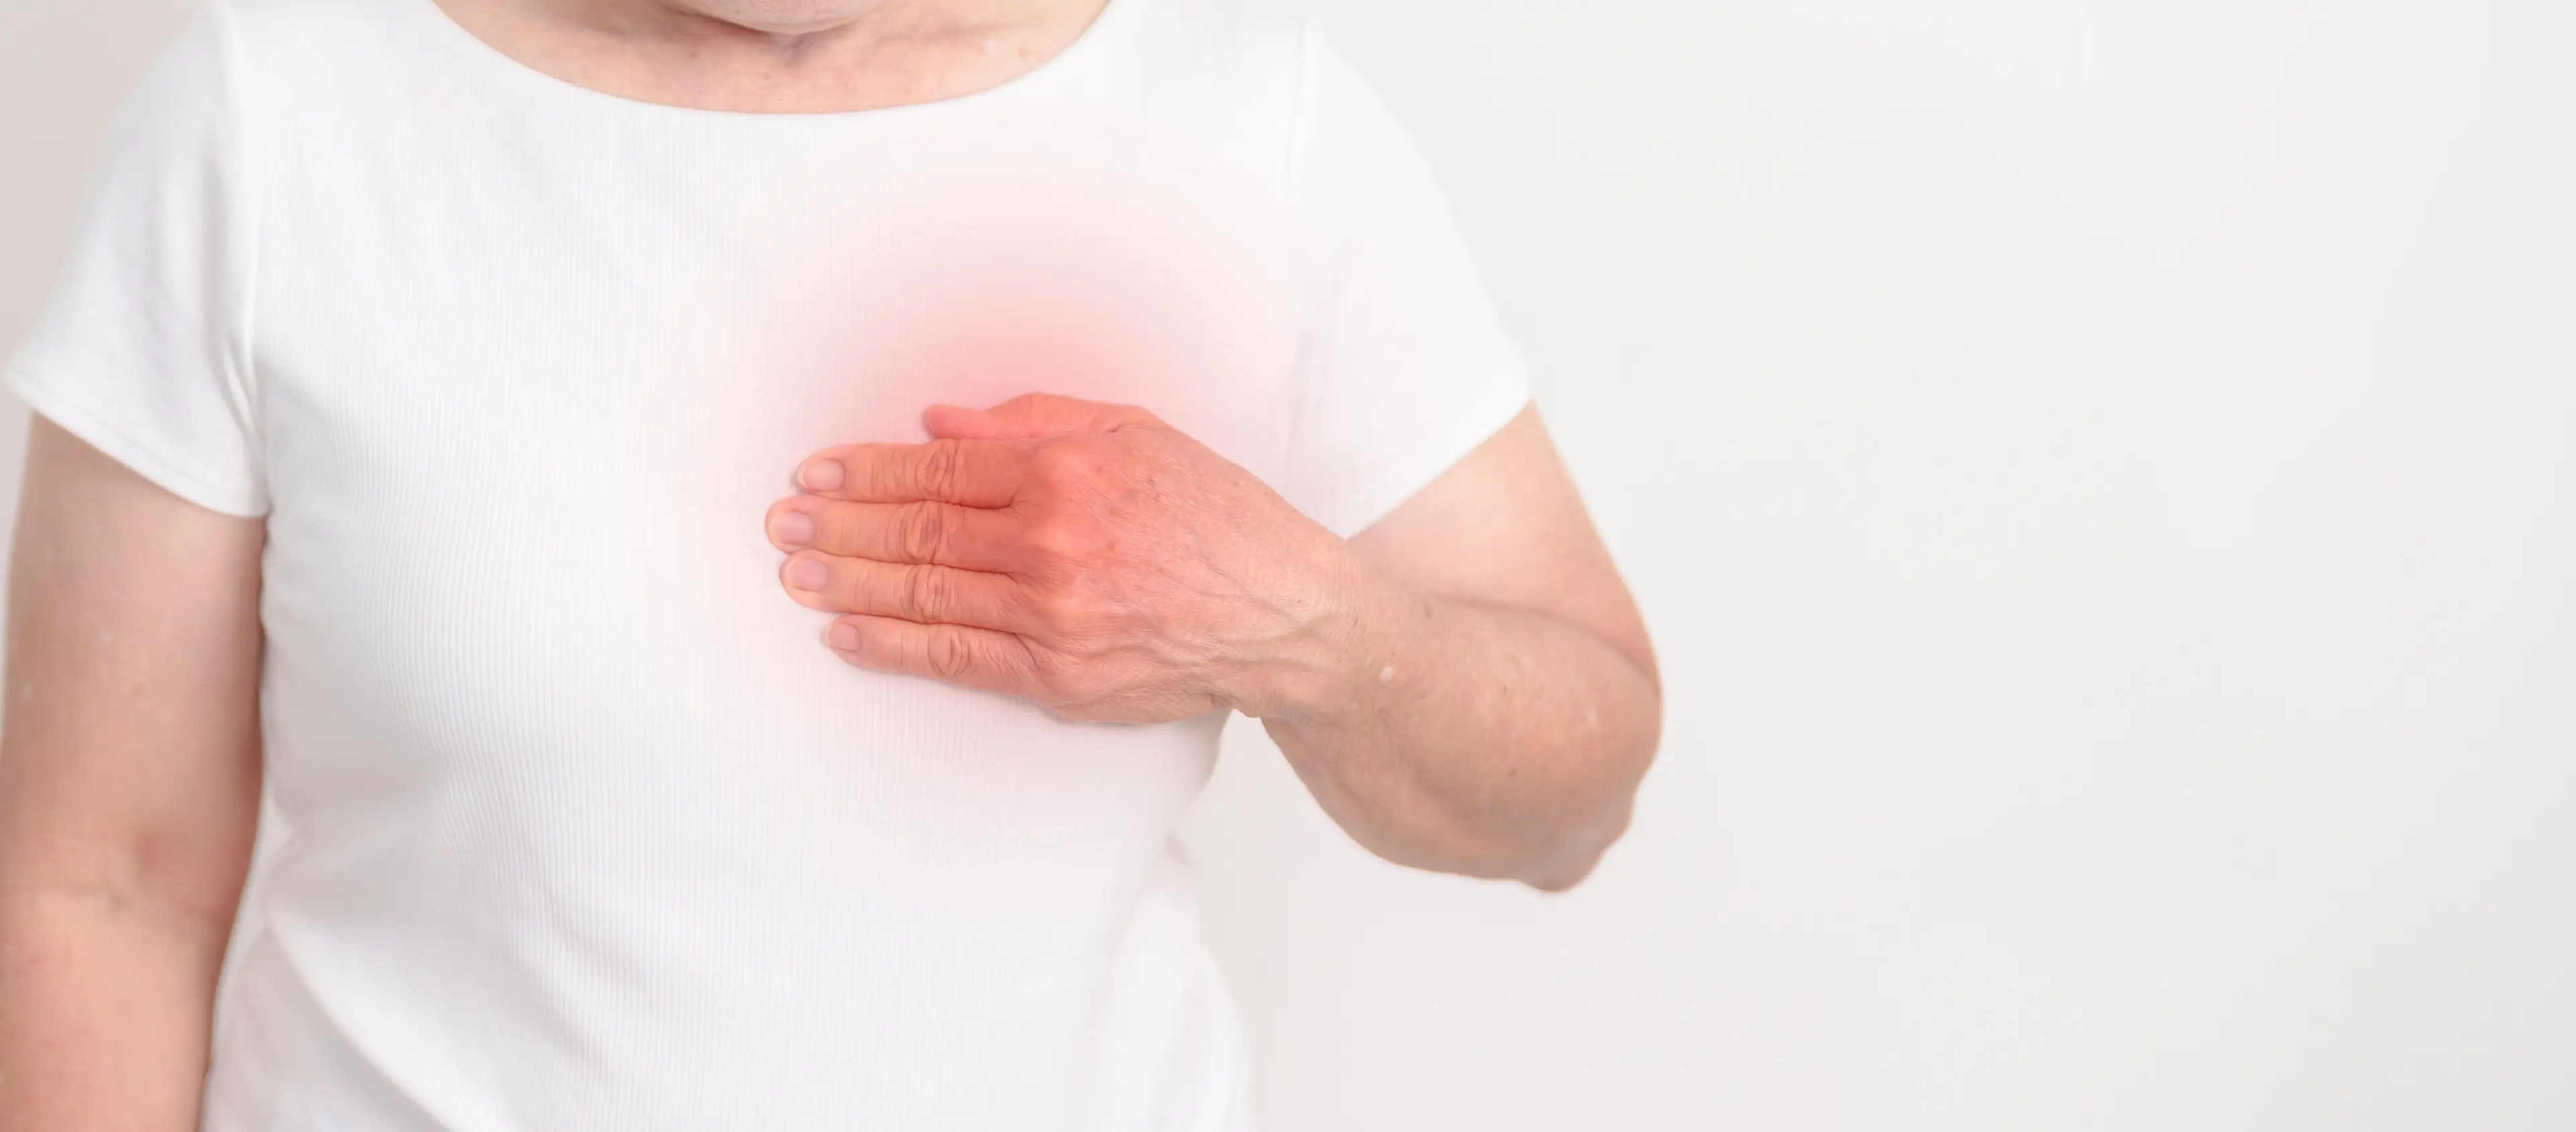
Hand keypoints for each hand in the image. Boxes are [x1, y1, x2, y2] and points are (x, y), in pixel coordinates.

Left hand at [764, 393, 1366, 722]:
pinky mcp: (1059, 675)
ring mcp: (1052, 615)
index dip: (869, 470)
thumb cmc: (1220, 521)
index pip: (941, 470)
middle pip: (919, 530)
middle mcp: (1051, 542)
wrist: (1284, 615)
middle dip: (840, 523)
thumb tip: (940, 425)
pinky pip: (956, 658)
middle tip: (783, 521)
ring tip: (796, 571)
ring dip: (850, 581)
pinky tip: (848, 632)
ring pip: (926, 593)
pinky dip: (893, 644)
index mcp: (1067, 473)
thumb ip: (1034, 421)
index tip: (818, 469)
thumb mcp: (1138, 435)